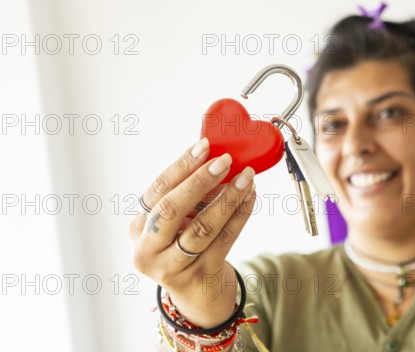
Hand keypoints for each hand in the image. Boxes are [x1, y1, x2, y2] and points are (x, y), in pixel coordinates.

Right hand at [129, 138, 256, 326]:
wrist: (197, 294)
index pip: (157, 191)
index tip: (204, 146)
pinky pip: (224, 241)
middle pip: (171, 209)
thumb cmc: (185, 247)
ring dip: (227, 198)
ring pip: (202, 227)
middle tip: (225, 160)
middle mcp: (148, 250)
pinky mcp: (200, 277)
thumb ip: (188, 196)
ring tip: (246, 177)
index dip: (181, 166)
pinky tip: (250, 198)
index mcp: (138, 228)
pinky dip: (240, 216)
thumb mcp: (176, 223)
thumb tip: (216, 158)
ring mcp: (172, 267)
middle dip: (200, 181)